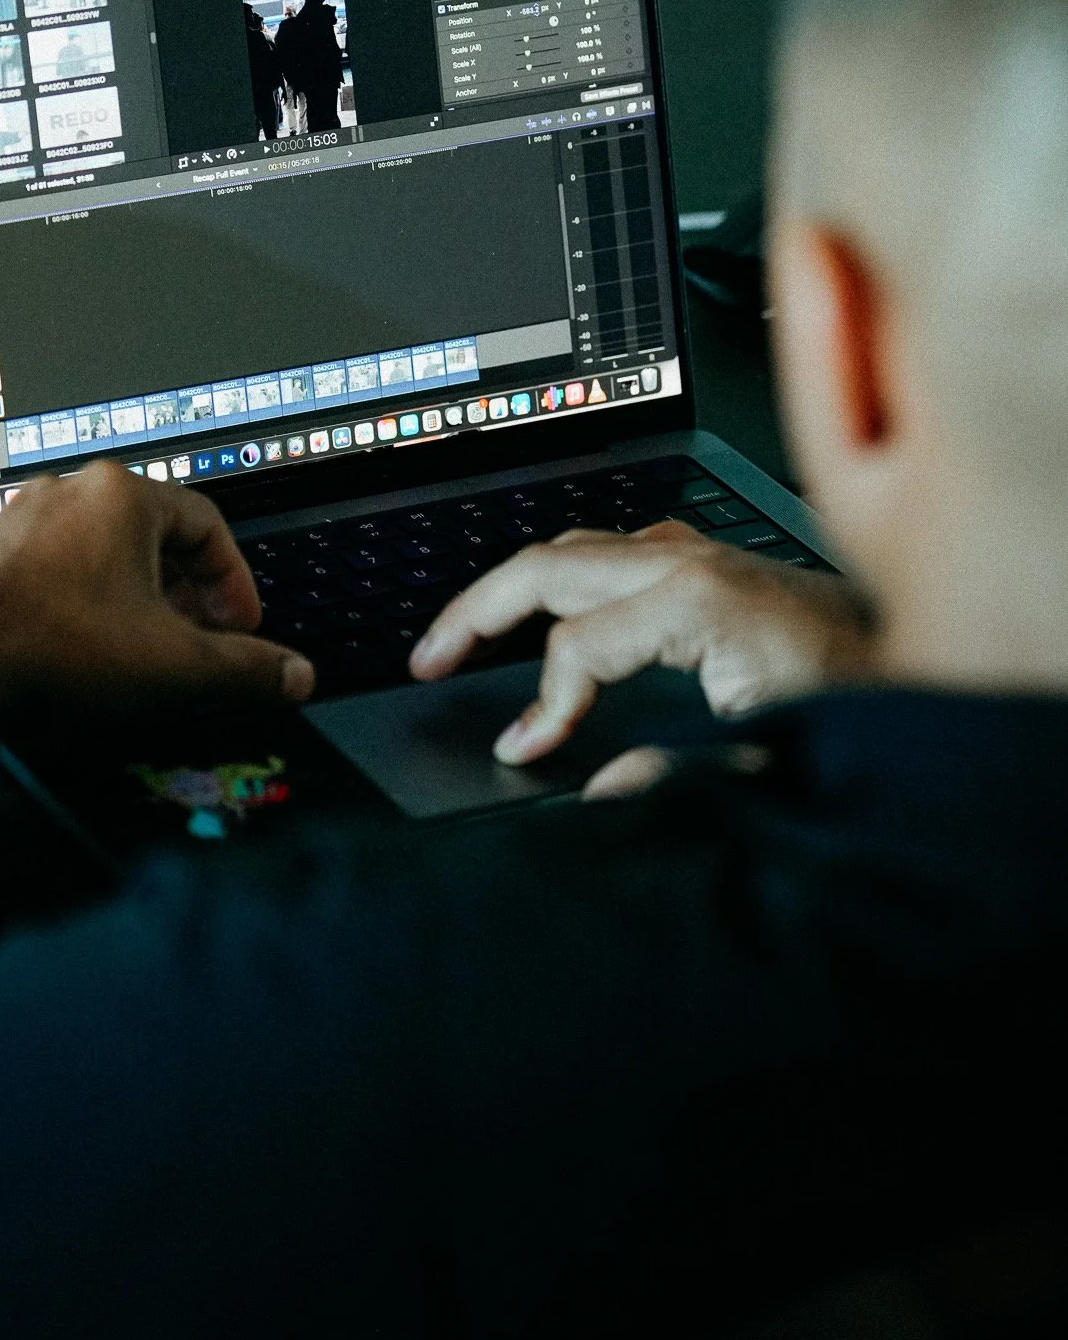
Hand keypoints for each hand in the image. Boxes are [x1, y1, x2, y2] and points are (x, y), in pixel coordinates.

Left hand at [0, 463, 313, 729]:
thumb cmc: (57, 650)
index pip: (207, 525)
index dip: (234, 583)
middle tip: (197, 639)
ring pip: (99, 551)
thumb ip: (245, 669)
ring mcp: (19, 521)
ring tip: (140, 647)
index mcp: (121, 497)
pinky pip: (51, 569)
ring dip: (131, 595)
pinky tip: (79, 649)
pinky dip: (79, 601)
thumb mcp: (175, 664)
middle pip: (152, 536)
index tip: (239, 626)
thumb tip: (294, 675)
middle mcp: (68, 494)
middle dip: (184, 592)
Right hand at [409, 520, 872, 768]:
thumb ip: (672, 772)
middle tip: (428, 656)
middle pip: (546, 567)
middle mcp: (682, 557)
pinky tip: (541, 614)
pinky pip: (602, 552)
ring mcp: (688, 548)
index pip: (575, 647)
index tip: (522, 751)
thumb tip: (598, 792)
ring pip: (568, 550)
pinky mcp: (698, 556)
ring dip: (509, 589)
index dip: (541, 707)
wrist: (911, 654)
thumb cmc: (854, 690)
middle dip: (476, 610)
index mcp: (691, 598)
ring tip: (463, 634)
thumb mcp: (763, 743)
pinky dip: (554, 581)